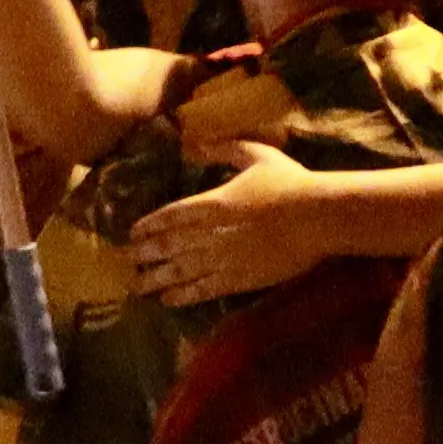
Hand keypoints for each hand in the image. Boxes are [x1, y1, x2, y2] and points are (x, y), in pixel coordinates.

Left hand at [130, 146, 320, 301]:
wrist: (318, 218)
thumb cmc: (290, 183)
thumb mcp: (256, 155)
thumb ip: (223, 150)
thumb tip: (195, 143)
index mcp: (214, 202)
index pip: (171, 215)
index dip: (149, 225)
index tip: (131, 233)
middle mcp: (212, 233)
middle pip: (169, 245)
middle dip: (144, 254)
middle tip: (124, 260)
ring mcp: (224, 258)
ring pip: (180, 271)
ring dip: (155, 279)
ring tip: (137, 285)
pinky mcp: (239, 279)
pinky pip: (204, 290)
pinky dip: (182, 295)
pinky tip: (167, 300)